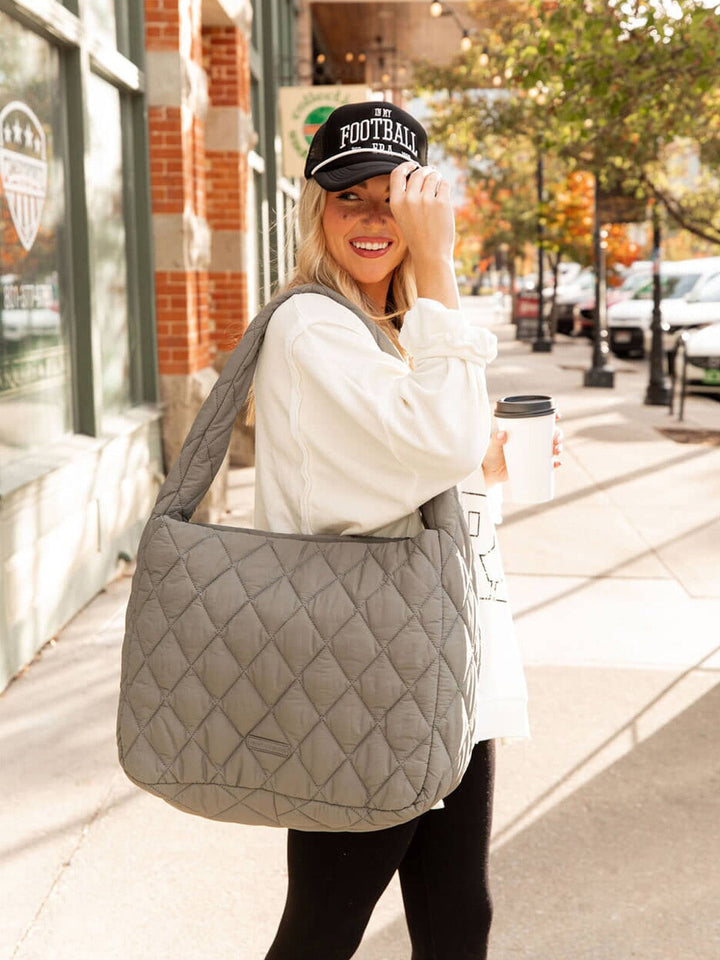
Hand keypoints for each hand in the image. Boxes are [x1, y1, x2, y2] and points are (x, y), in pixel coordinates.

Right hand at [389, 162, 458, 308]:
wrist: (430, 255)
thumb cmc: (418, 235)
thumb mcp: (404, 215)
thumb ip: (408, 195)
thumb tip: (421, 171)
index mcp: (396, 202)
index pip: (397, 173)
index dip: (406, 165)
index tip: (414, 165)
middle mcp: (409, 199)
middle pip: (418, 172)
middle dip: (427, 171)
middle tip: (432, 176)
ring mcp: (426, 200)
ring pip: (433, 176)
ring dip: (437, 177)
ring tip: (438, 186)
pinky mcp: (442, 203)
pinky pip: (444, 184)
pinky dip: (445, 186)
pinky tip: (443, 194)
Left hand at [482, 415, 562, 488]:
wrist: (490, 474)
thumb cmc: (490, 456)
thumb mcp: (492, 447)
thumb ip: (495, 440)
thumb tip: (502, 434)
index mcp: (523, 432)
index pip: (539, 421)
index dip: (551, 418)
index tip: (558, 416)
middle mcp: (530, 441)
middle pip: (550, 434)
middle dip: (558, 435)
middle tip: (556, 440)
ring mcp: (533, 453)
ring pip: (551, 448)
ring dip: (558, 448)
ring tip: (556, 451)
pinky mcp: (533, 464)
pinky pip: (547, 463)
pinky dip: (554, 463)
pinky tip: (556, 464)